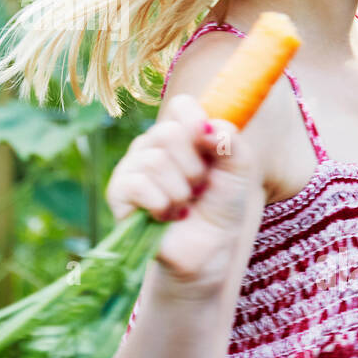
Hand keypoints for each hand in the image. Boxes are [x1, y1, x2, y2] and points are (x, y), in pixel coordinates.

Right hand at [106, 94, 261, 288]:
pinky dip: (162, 205)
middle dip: (194, 169)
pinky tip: (166, 216)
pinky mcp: (118, 192)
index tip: (209, 146)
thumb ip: (231, 141)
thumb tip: (206, 127)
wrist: (208, 251)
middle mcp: (153, 144)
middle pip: (169, 133)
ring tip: (183, 206)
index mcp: (181, 133)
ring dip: (180, 192)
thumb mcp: (239, 170)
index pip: (181, 106)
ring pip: (155, 161)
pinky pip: (138, 184)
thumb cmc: (220, 207)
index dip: (196, 123)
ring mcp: (132, 166)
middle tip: (198, 189)